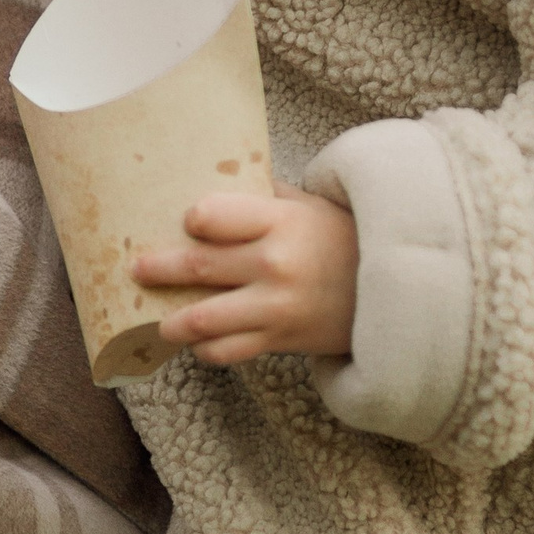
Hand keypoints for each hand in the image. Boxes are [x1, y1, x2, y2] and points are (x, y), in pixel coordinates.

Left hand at [135, 186, 357, 365]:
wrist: (397, 292)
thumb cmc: (345, 239)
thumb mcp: (310, 206)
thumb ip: (266, 197)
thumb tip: (218, 182)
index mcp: (279, 222)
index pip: (213, 216)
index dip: (193, 219)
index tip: (184, 222)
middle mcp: (274, 264)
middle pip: (197, 267)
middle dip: (158, 270)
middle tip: (136, 269)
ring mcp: (275, 306)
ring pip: (203, 320)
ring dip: (172, 322)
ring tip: (160, 321)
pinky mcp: (280, 339)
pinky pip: (228, 351)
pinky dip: (206, 349)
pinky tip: (198, 343)